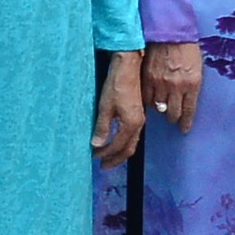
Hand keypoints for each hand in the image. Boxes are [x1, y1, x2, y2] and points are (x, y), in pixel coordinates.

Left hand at [91, 50, 146, 168]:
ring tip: (108, 157)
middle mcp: (138, 124)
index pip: (118, 146)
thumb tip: (97, 145)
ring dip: (120, 152)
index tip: (94, 158)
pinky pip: (133, 135)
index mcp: (131, 124)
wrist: (128, 68)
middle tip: (103, 166)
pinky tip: (116, 141)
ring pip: (132, 143)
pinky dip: (124, 143)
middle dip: (116, 159)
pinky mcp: (138, 114)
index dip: (106, 154)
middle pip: (129, 149)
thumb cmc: (115, 85)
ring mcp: (140, 119)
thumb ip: (102, 127)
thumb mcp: (105, 107)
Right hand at [142, 42, 204, 134]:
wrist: (170, 31)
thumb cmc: (187, 48)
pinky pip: (146, 98)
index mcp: (192, 84)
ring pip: (159, 107)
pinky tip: (151, 100)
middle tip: (173, 119)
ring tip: (162, 109)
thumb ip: (192, 86)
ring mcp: (160, 83)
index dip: (185, 123)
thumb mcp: (197, 68)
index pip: (188, 111)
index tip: (183, 129)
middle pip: (173, 113)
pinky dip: (149, 102)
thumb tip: (186, 100)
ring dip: (161, 110)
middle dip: (173, 118)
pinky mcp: (147, 78)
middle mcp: (176, 87)